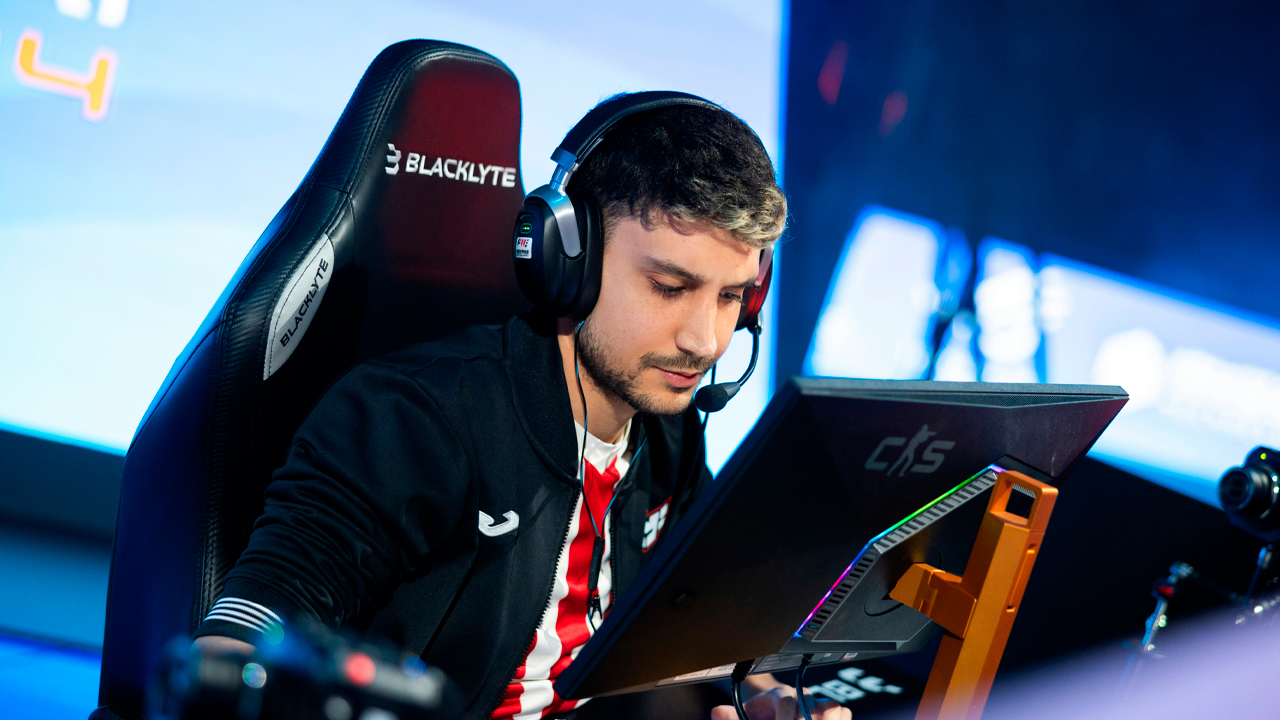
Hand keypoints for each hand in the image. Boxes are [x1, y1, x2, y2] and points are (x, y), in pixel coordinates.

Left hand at [710, 684, 850, 719]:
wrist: (772, 708)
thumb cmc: (760, 715)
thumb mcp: (746, 715)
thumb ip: (733, 717)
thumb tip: (717, 712)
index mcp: (779, 694)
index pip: (787, 701)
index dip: (785, 717)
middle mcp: (801, 695)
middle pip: (813, 706)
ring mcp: (819, 703)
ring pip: (833, 707)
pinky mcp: (832, 712)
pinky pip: (844, 712)